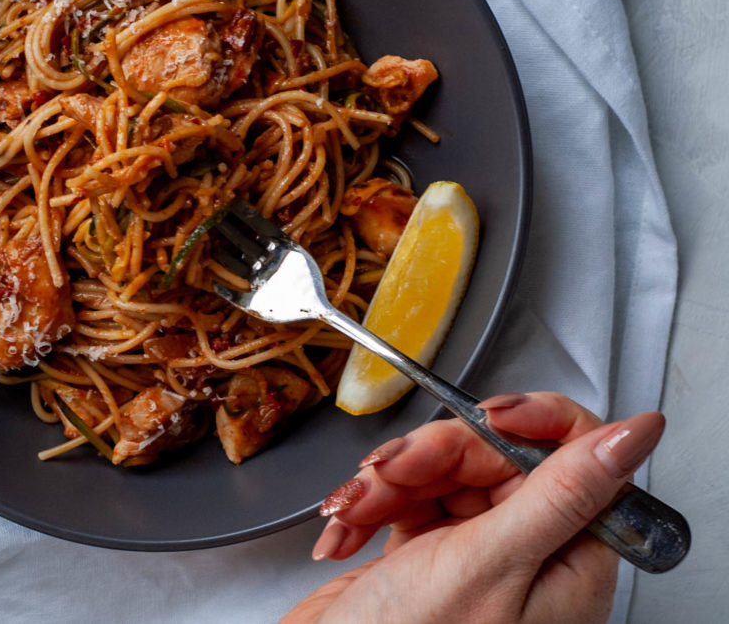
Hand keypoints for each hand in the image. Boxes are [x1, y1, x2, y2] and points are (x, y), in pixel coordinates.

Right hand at [284, 392, 664, 622]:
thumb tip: (633, 435)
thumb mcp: (487, 565)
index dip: (533, 423)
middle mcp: (528, 557)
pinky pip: (406, 496)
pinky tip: (348, 528)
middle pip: (495, 456)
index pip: (578, 459)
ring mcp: (474, 553)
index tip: (487, 416)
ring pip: (442, 471)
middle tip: (393, 472)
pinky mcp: (425, 551)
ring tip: (357, 509)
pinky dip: (371, 505)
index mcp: (566, 565)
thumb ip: (560, 494)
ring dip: (388, 482)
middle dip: (431, 456)